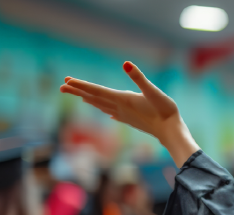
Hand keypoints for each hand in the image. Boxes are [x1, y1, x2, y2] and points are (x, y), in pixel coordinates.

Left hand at [60, 62, 199, 165]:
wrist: (171, 132)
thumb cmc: (165, 111)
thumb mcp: (153, 91)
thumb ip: (139, 77)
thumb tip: (126, 63)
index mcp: (122, 99)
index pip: (96, 90)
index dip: (81, 85)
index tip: (66, 81)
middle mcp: (119, 108)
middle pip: (94, 98)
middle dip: (77, 91)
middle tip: (62, 86)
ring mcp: (124, 115)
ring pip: (101, 106)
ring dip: (88, 99)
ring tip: (78, 96)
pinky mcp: (131, 120)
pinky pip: (112, 113)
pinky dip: (104, 109)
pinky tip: (107, 113)